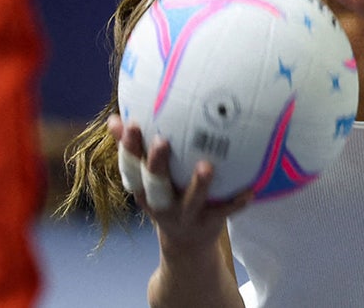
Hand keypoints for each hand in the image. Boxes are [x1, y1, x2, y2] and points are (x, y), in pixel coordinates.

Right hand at [108, 115, 249, 254]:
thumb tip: (114, 119)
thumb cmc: (166, 197)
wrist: (187, 244)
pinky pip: (223, 213)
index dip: (129, 148)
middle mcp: (161, 204)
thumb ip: (134, 151)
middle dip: (157, 164)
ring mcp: (185, 216)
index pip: (131, 168)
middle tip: (162, 141)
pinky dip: (236, 203)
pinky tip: (250, 190)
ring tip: (207, 165)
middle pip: (155, 184)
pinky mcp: (208, 224)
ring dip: (198, 184)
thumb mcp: (147, 180)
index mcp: (144, 190)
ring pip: (190, 201)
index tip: (132, 124)